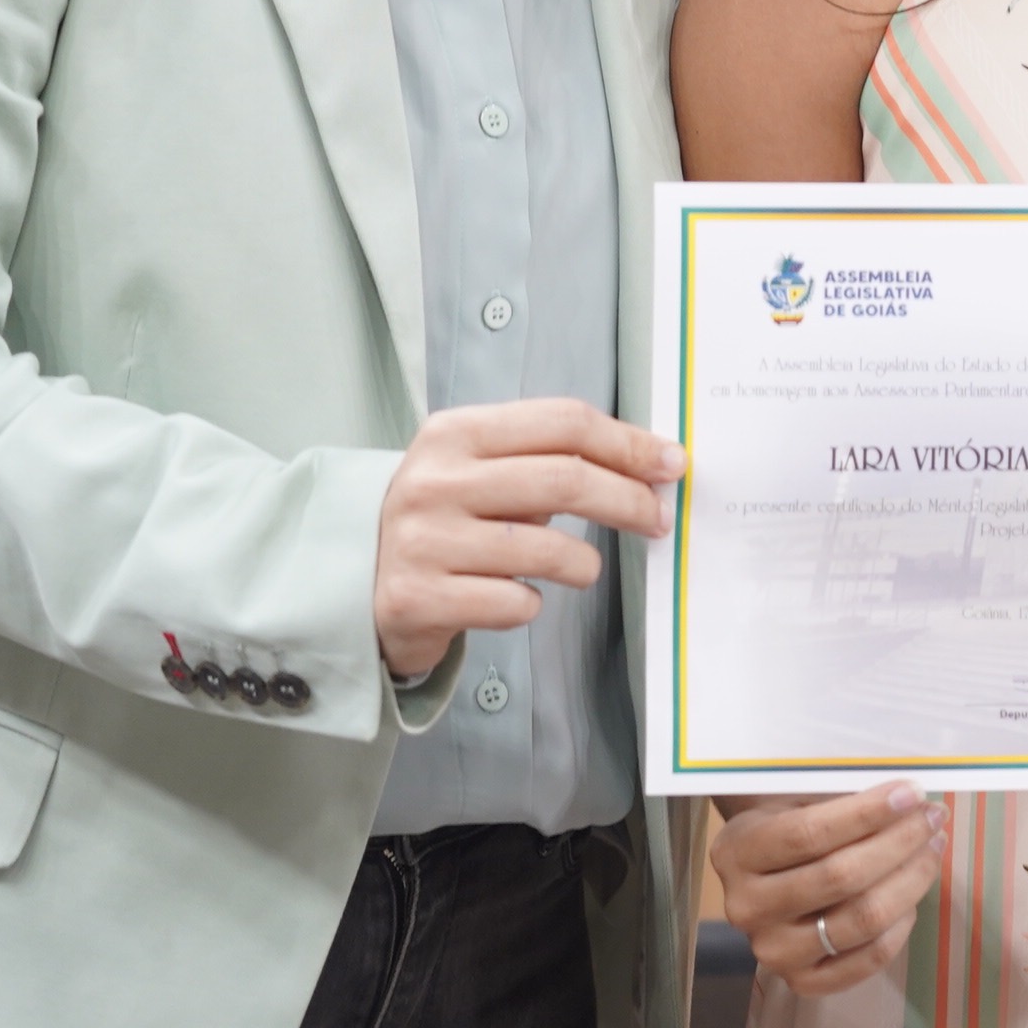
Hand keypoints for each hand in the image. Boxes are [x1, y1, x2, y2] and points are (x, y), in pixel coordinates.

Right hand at [370, 399, 683, 679]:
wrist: (358, 580)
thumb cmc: (444, 520)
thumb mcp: (479, 469)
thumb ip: (547, 459)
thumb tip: (648, 466)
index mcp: (455, 433)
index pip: (562, 423)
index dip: (627, 442)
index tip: (669, 463)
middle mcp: (435, 481)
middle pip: (563, 479)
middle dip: (627, 500)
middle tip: (657, 518)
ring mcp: (422, 541)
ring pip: (546, 550)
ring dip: (583, 564)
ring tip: (580, 569)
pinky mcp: (418, 598)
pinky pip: (515, 603)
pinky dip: (531, 604)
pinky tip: (513, 597)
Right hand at [710, 785, 946, 994]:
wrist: (761, 873)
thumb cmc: (786, 821)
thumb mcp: (795, 797)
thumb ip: (840, 798)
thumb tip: (908, 798)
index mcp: (737, 852)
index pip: (808, 834)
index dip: (867, 813)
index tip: (912, 794)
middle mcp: (747, 908)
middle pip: (841, 878)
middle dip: (900, 842)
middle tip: (934, 818)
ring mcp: (772, 952)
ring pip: (862, 919)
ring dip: (911, 880)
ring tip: (933, 848)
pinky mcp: (802, 982)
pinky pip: (868, 959)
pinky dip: (901, 926)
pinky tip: (913, 894)